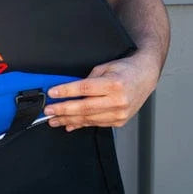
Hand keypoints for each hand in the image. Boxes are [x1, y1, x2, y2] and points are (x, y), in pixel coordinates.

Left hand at [44, 52, 160, 130]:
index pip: (85, 88)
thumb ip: (86, 81)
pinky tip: (69, 124)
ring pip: (88, 119)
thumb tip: (67, 93)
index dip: (66, 92)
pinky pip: (95, 124)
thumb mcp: (104, 69)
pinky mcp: (119, 121)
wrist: (146, 76)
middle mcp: (118, 100)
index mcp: (114, 84)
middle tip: (48, 111)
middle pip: (84, 107)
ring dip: (68, 120)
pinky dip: (80, 124)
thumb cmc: (125, 70)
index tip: (52, 93)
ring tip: (54, 119)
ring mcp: (120, 113)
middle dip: (63, 110)